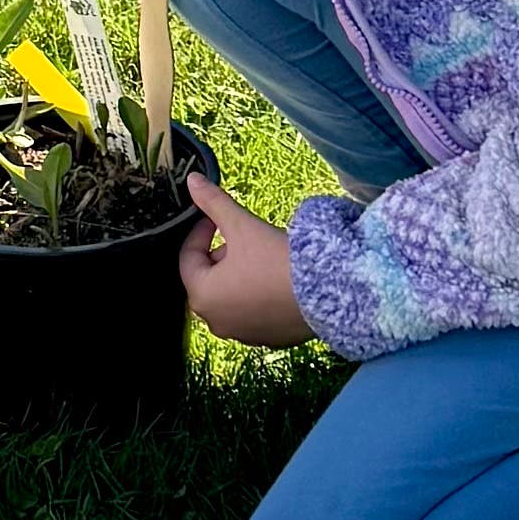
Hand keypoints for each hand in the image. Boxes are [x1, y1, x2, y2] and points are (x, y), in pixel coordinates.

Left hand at [180, 174, 311, 346]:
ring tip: (262, 256)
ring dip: (239, 275)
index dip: (201, 231)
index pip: (189, 257)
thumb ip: (213, 202)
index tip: (217, 218)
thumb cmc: (277, 259)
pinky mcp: (268, 339)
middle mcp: (216, 322)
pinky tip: (276, 280)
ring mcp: (243, 335)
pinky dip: (258, 296)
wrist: (329, 292)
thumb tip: (191, 180)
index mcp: (202, 296)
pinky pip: (253, 312)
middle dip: (222, 254)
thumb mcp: (242, 225)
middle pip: (209, 278)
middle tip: (243, 237)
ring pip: (231, 296)